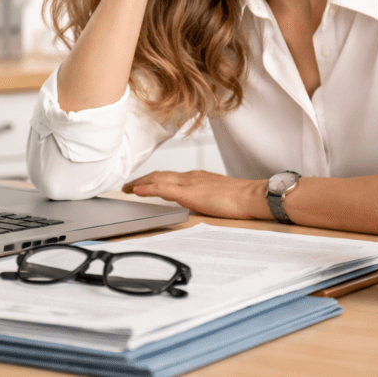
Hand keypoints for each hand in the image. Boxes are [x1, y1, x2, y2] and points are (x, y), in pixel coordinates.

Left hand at [122, 170, 268, 219]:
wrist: (252, 196)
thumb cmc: (242, 199)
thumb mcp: (218, 196)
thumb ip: (206, 197)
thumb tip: (200, 203)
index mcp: (198, 178)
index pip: (170, 176)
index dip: (154, 179)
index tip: (143, 183)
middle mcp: (191, 176)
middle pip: (160, 175)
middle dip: (143, 180)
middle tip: (127, 186)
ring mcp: (189, 183)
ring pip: (158, 178)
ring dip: (140, 183)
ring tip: (126, 188)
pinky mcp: (188, 192)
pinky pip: (162, 188)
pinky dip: (147, 188)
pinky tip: (135, 191)